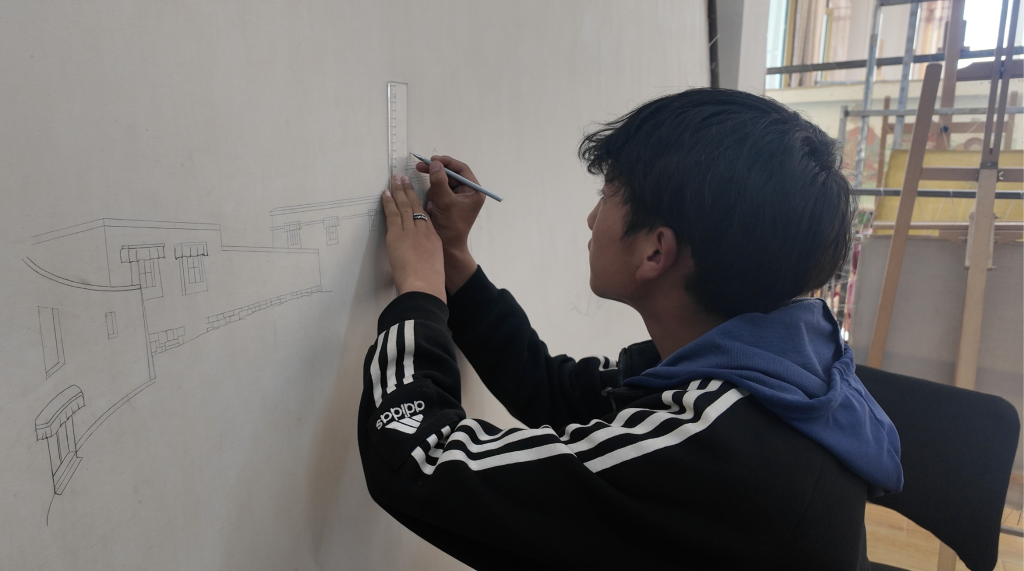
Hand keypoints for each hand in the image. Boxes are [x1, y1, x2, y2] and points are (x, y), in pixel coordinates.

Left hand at [381, 175, 445, 301]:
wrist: (424, 286)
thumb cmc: (429, 282)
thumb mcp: (434, 265)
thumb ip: (428, 256)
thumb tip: (420, 256)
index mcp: (433, 238)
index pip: (425, 215)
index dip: (419, 202)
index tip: (415, 193)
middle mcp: (423, 231)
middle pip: (415, 206)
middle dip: (409, 191)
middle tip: (403, 178)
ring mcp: (410, 232)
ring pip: (404, 206)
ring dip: (398, 191)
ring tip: (394, 179)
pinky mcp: (397, 236)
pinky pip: (392, 215)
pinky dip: (389, 203)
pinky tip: (385, 194)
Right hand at [415, 156, 484, 291]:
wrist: (447, 248)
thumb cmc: (450, 226)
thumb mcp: (445, 201)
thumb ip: (439, 181)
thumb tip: (435, 163)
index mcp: (474, 191)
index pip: (461, 169)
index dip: (446, 162)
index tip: (431, 160)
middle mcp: (468, 193)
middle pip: (450, 175)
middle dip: (435, 175)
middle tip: (419, 167)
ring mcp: (458, 199)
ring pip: (442, 184)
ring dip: (434, 190)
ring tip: (433, 204)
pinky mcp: (449, 204)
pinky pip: (438, 193)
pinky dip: (433, 198)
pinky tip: (432, 208)